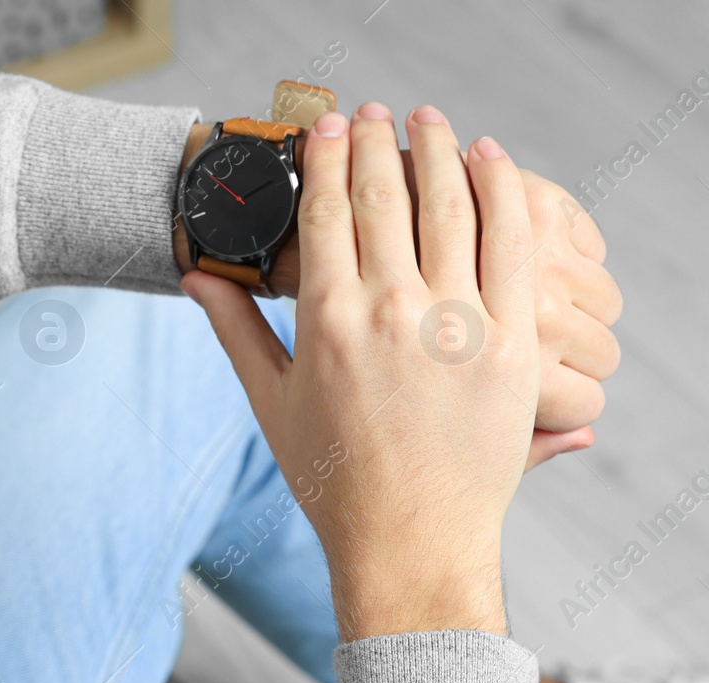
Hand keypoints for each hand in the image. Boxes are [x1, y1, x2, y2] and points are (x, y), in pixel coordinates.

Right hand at [182, 103, 542, 639]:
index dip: (328, 155)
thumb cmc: (337, 482)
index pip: (328, 209)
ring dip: (439, 149)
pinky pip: (512, 245)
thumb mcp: (273, 404)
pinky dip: (502, 191)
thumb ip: (236, 330)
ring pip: (451, 205)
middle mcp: (392, 313)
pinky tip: (492, 161)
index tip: (328, 124)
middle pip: (386, 192)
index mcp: (329, 322)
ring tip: (430, 122)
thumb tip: (196, 277)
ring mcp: (458, 326)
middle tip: (373, 112)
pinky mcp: (511, 344)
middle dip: (376, 138)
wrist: (412, 544)